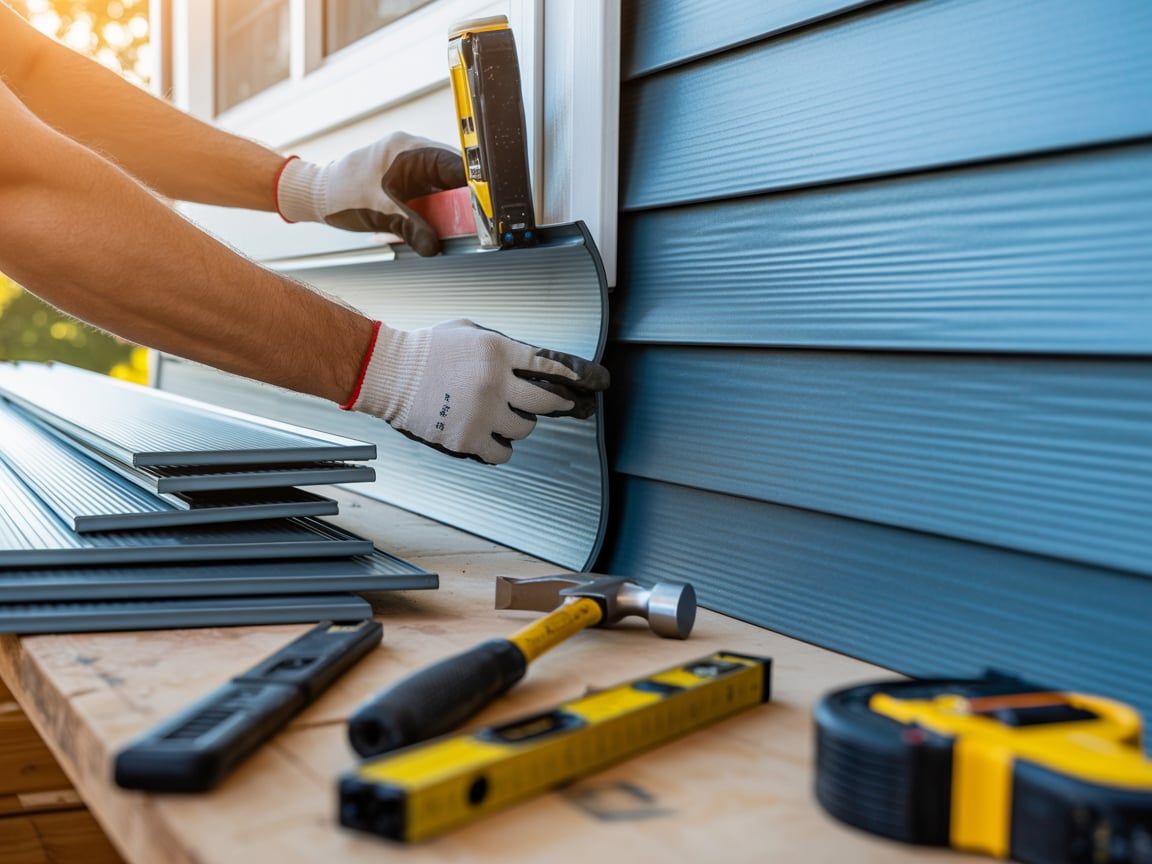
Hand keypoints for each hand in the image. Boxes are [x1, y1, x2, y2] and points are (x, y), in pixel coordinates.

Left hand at [275, 132, 465, 255]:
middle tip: (474, 221)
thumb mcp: (381, 215)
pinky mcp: (404, 179)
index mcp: (408, 149)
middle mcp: (411, 152)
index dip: (475, 184)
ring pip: (442, 185)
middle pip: (452, 174)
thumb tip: (436, 246)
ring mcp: (408, 165)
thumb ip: (414, 230)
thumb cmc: (340, 194)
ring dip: (448, 205)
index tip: (488, 204)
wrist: (316, 195)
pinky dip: (433, 208)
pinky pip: (429, 192)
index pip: (455, 163)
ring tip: (454, 225)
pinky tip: (432, 223)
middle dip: (463, 198)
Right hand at [344, 319, 609, 464]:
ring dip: (520, 425)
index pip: (548, 366)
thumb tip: (532, 363)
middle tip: (556, 406)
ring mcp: (482, 413)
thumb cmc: (427, 349)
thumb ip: (502, 347)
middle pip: (545, 403)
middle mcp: (495, 383)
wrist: (390, 372)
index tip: (590, 383)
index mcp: (498, 352)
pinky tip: (492, 438)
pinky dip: (500, 448)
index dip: (572, 377)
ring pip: (524, 429)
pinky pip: (501, 453)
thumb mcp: (470, 333)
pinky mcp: (467, 438)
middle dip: (555, 405)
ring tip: (503, 417)